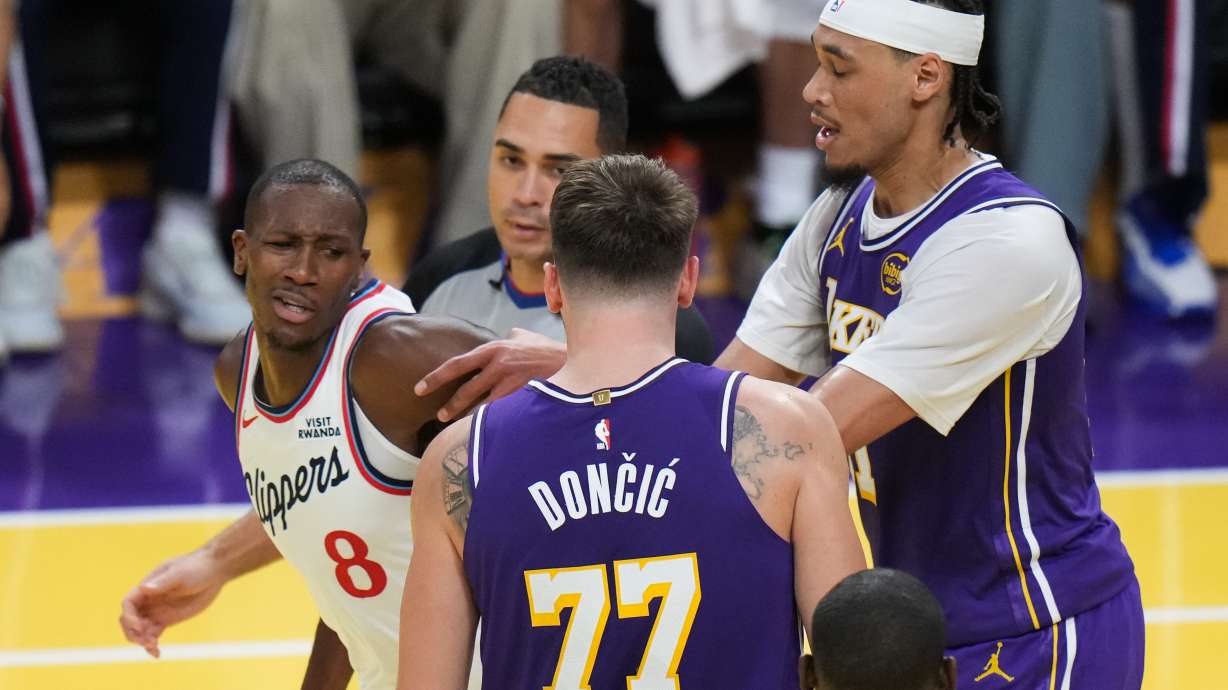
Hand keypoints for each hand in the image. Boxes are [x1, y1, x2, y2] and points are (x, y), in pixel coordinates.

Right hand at [118, 550, 226, 657]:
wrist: (214, 571)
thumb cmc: (196, 566)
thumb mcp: (180, 573)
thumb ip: (163, 582)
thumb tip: (144, 588)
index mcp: (147, 587)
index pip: (128, 603)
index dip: (129, 617)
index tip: (140, 626)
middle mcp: (148, 600)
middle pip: (129, 620)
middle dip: (132, 632)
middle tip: (146, 641)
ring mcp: (157, 611)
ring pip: (141, 630)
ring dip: (142, 641)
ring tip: (153, 648)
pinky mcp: (168, 619)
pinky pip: (154, 634)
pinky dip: (152, 644)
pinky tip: (157, 653)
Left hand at [415, 327, 565, 421]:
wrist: (572, 360)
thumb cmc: (546, 348)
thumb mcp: (521, 336)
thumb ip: (505, 339)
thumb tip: (499, 342)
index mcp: (494, 349)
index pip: (457, 364)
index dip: (436, 377)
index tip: (419, 388)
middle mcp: (499, 365)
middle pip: (466, 389)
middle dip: (450, 405)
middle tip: (438, 415)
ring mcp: (511, 383)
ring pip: (481, 405)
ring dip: (468, 417)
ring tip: (457, 425)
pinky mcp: (522, 398)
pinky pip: (500, 413)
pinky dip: (489, 421)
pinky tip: (482, 431)